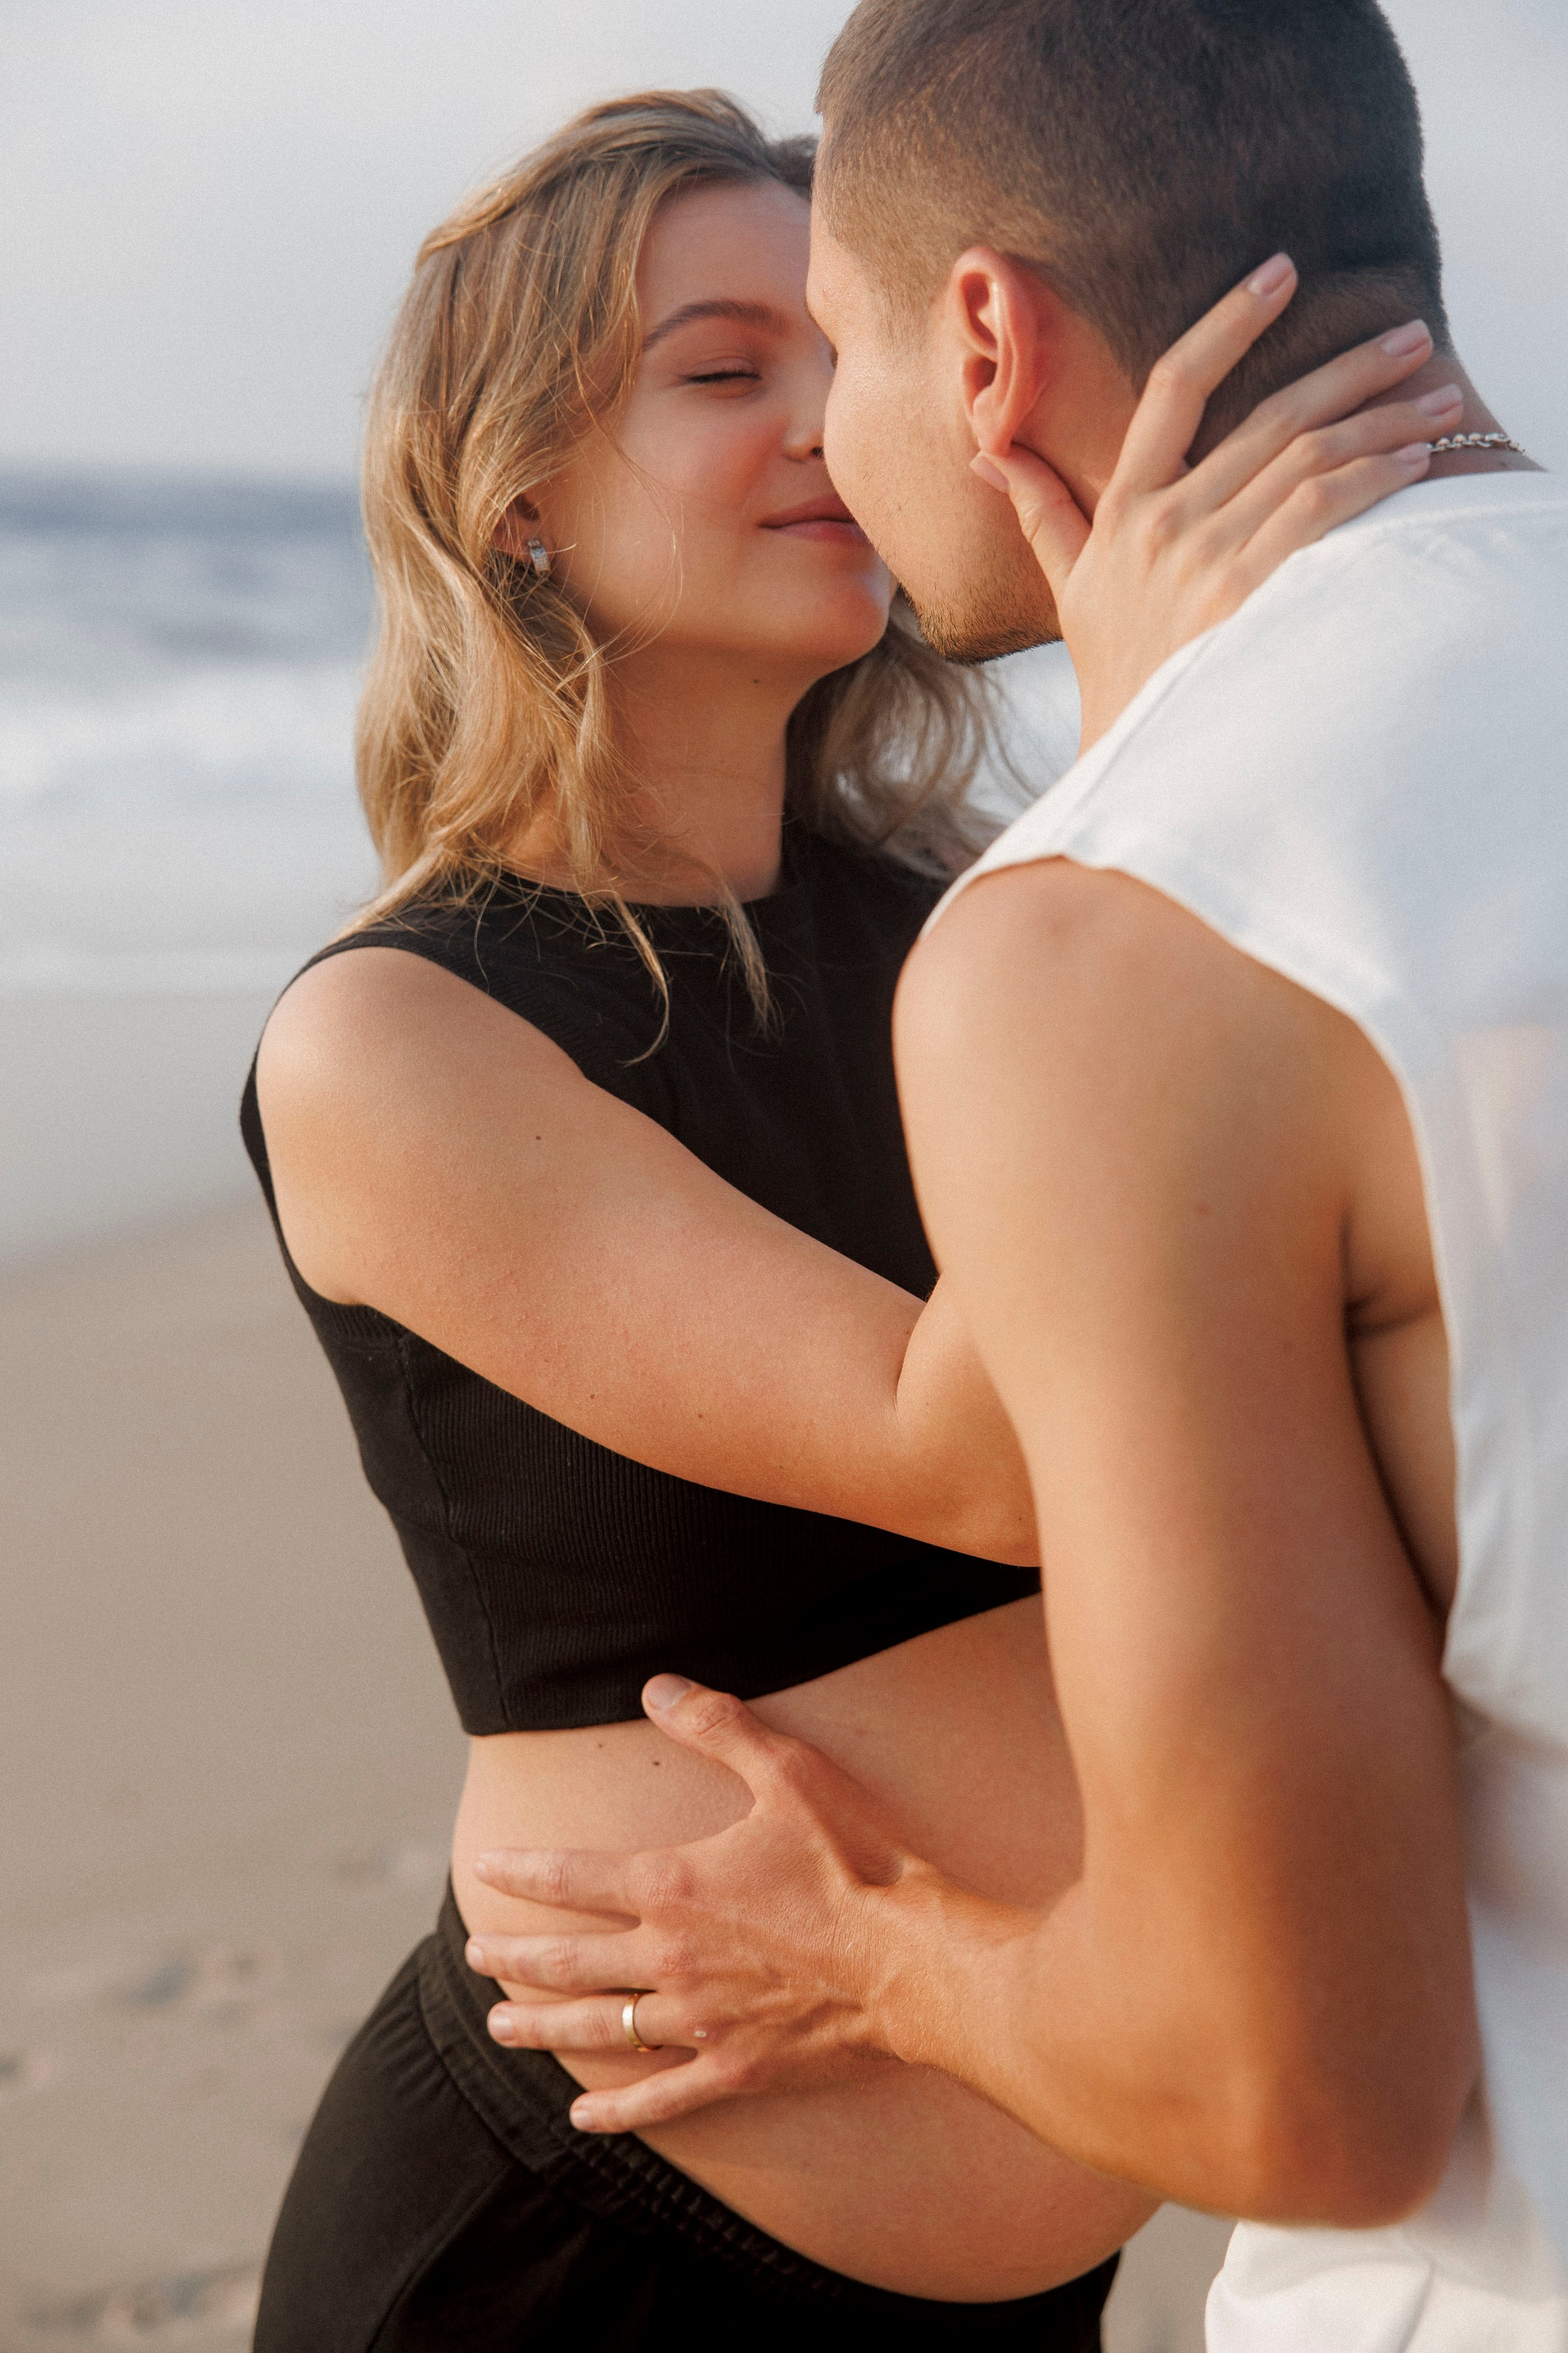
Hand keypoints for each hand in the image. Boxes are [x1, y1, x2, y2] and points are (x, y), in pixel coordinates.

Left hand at [463, 1674, 1007, 2133]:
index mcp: (672, 1887)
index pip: (570, 1879)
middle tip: (475, 1954)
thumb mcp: (789, 1773)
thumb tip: (655, 1686)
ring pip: (596, 2030)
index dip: (520, 1872)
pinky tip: (582, 2116)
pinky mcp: (735, 2069)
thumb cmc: (856, 1861)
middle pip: (567, 1962)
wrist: (915, 1962)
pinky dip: (617, 2110)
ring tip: (498, 2026)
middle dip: (512, 1957)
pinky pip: (659, 2096)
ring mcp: (698, 2021)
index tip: (483, 1869)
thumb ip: (717, 1726)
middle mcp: (669, 1959)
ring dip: (539, 2028)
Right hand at [973, 257, 1457, 750]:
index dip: (1228, 321)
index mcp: (1123, 510)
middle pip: (1270, 417)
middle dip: (1351, 370)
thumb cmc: (1116, 677)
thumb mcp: (1067, 588)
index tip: (1281, 272)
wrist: (1139, 762)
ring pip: (1309, 459)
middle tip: (1412, 337)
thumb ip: (1039, 509)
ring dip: (1385, 423)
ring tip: (1439, 402)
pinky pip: (1325, 512)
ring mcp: (1207, 560)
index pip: (1172, 386)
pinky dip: (1377, 479)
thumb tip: (986, 449)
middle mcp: (1166, 525)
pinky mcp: (1251, 595)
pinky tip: (1417, 464)